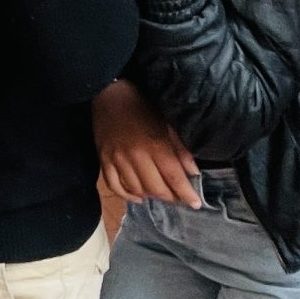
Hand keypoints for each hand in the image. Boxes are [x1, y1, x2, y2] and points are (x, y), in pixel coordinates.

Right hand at [93, 79, 199, 205]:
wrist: (109, 94)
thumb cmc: (143, 106)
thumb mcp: (166, 124)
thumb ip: (180, 149)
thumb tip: (193, 172)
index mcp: (155, 145)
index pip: (173, 177)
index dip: (186, 193)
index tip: (195, 204)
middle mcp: (136, 156)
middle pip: (155, 188)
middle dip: (170, 197)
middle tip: (178, 198)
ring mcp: (117, 160)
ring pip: (136, 189)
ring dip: (150, 196)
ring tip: (160, 195)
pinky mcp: (104, 160)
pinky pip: (113, 185)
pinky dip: (126, 195)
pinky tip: (137, 198)